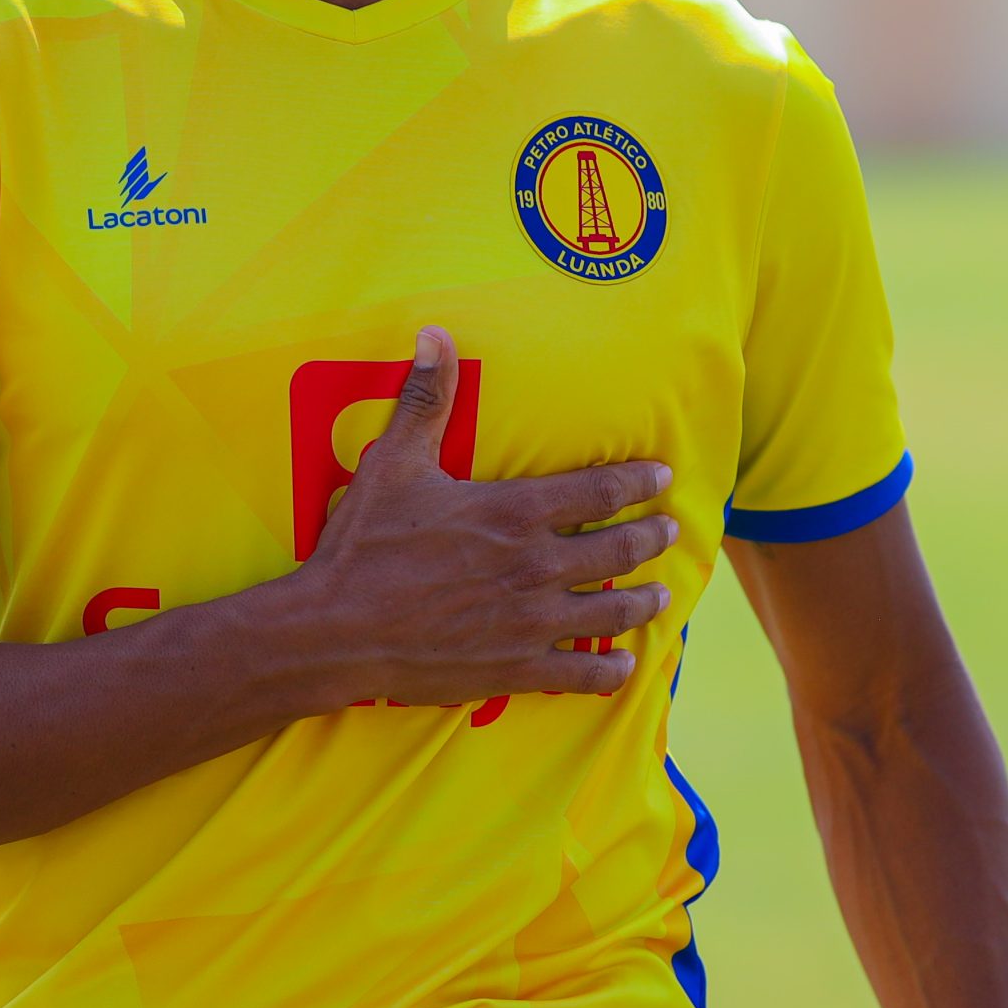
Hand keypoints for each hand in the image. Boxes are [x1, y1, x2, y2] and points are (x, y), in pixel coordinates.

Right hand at [295, 325, 673, 710]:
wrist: (337, 630)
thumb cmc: (364, 545)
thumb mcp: (394, 463)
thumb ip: (425, 399)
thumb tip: (434, 334)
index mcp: (515, 512)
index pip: (600, 490)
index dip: (638, 480)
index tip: (662, 475)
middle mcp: (536, 565)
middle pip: (618, 548)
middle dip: (651, 537)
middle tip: (670, 530)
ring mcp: (531, 621)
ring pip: (611, 610)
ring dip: (643, 601)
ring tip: (661, 596)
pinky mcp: (517, 668)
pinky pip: (580, 673)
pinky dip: (608, 670)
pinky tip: (623, 667)